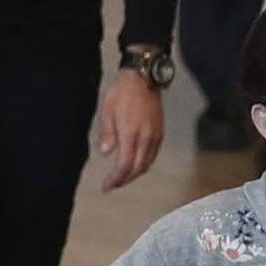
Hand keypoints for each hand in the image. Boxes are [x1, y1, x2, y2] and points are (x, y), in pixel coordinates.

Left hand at [94, 69, 165, 190]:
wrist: (143, 79)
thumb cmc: (123, 92)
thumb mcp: (108, 111)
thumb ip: (107, 134)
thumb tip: (105, 153)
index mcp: (131, 134)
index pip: (124, 166)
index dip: (115, 179)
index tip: (106, 186)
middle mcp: (146, 138)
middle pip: (137, 169)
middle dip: (124, 180)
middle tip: (113, 185)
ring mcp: (155, 136)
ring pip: (146, 164)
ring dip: (134, 174)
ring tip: (122, 177)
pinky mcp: (159, 133)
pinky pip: (152, 155)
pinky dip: (143, 164)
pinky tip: (134, 163)